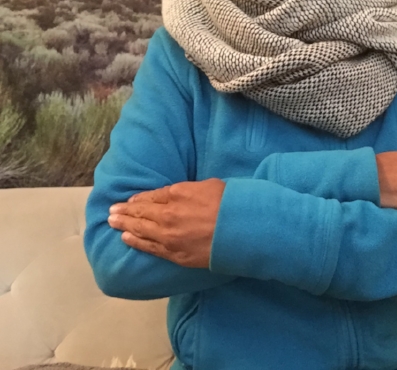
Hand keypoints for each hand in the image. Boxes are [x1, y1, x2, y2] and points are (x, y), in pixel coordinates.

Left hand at [107, 179, 225, 267]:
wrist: (241, 232)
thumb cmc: (230, 204)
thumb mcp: (209, 185)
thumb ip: (189, 189)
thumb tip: (179, 194)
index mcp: (177, 194)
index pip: (151, 197)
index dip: (138, 199)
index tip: (129, 201)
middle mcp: (168, 215)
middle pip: (140, 213)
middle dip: (123, 212)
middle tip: (111, 210)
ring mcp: (169, 236)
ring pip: (139, 230)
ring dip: (124, 225)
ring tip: (112, 222)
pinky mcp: (174, 254)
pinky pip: (149, 248)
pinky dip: (135, 242)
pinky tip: (126, 238)